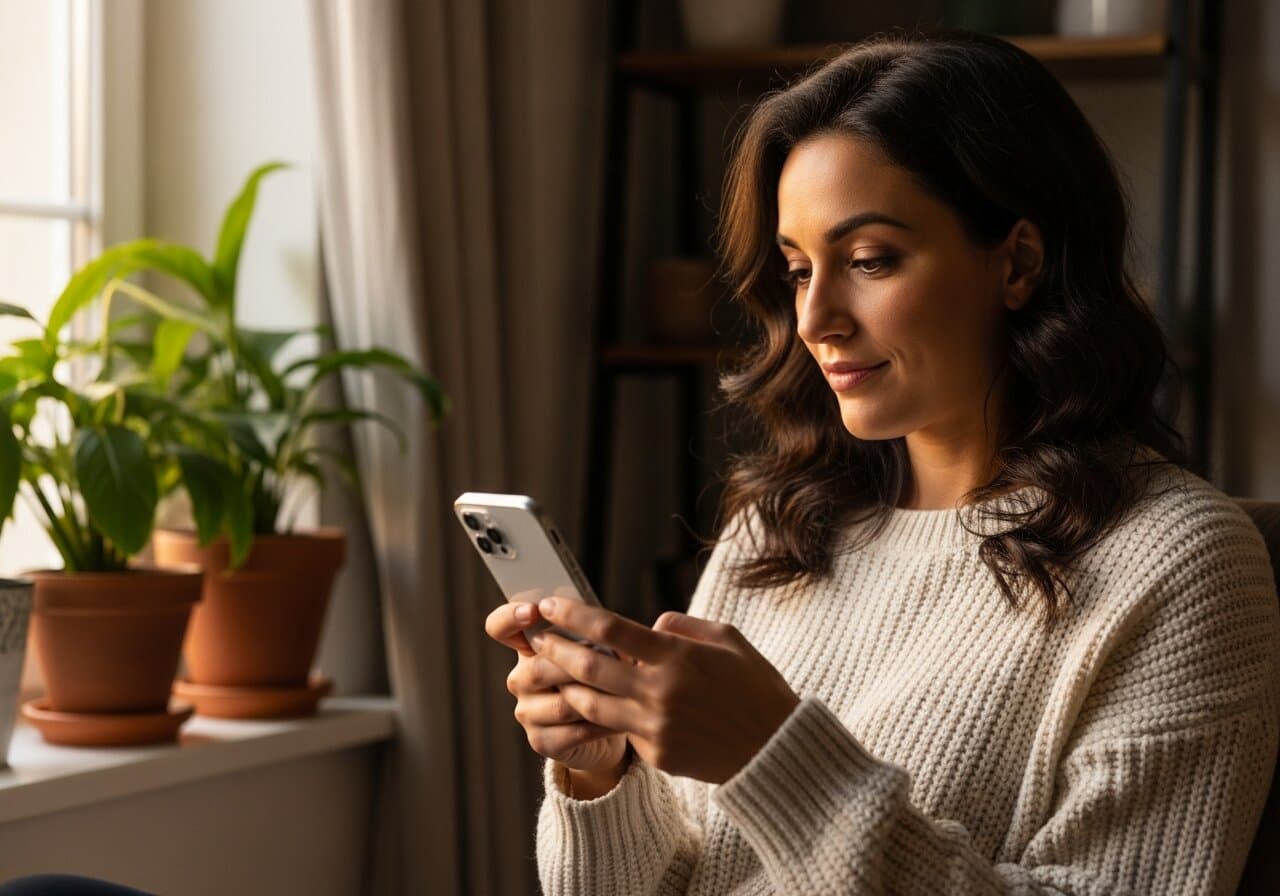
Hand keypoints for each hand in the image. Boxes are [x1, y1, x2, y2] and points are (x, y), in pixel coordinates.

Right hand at [484, 599, 627, 774]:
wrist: (611, 721)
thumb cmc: (606, 674)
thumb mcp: (606, 646)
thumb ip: (603, 633)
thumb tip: (639, 622)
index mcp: (530, 646)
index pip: (501, 626)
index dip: (510, 616)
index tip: (533, 610)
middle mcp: (521, 677)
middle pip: (536, 669)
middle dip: (577, 667)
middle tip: (610, 665)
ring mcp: (527, 711)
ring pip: (559, 704)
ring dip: (593, 699)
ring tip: (620, 695)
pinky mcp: (540, 740)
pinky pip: (569, 733)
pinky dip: (597, 726)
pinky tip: (616, 721)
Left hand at [530, 597, 800, 783]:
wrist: (777, 750)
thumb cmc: (756, 687)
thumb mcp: (728, 639)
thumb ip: (683, 627)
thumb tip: (648, 625)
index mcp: (677, 657)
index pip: (610, 628)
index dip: (573, 614)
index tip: (550, 604)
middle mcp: (660, 692)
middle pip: (588, 667)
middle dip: (556, 650)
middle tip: (539, 638)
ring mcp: (655, 728)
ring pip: (591, 706)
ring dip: (568, 687)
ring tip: (554, 672)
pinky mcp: (656, 756)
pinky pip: (621, 732)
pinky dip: (608, 716)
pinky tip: (597, 704)